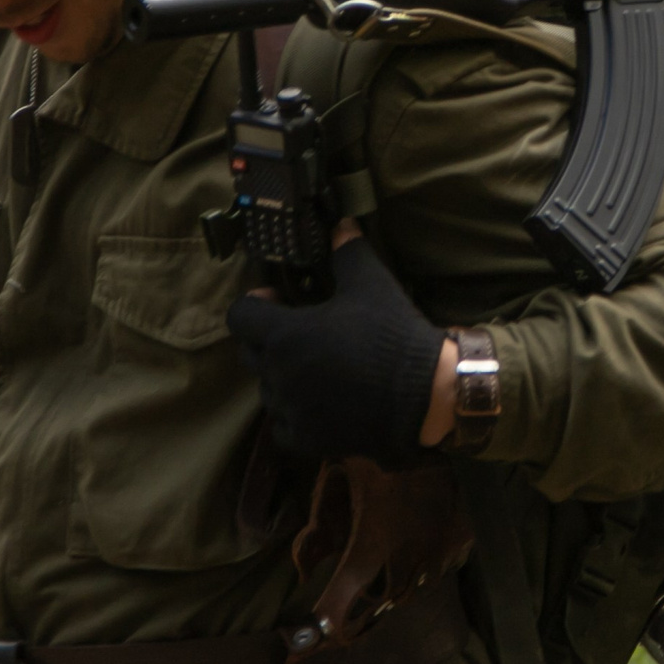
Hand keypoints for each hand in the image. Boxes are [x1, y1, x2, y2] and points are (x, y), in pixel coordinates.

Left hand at [227, 223, 453, 461]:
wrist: (424, 394)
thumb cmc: (391, 335)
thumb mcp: (371, 284)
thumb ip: (348, 252)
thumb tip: (341, 225)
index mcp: (285, 335)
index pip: (239, 317)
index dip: (254, 304)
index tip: (276, 300)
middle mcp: (279, 374)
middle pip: (249, 353)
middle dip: (266, 339)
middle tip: (298, 331)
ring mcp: (291, 410)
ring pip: (267, 390)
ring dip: (281, 376)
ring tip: (311, 368)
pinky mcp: (308, 438)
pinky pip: (284, 427)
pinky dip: (294, 415)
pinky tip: (316, 403)